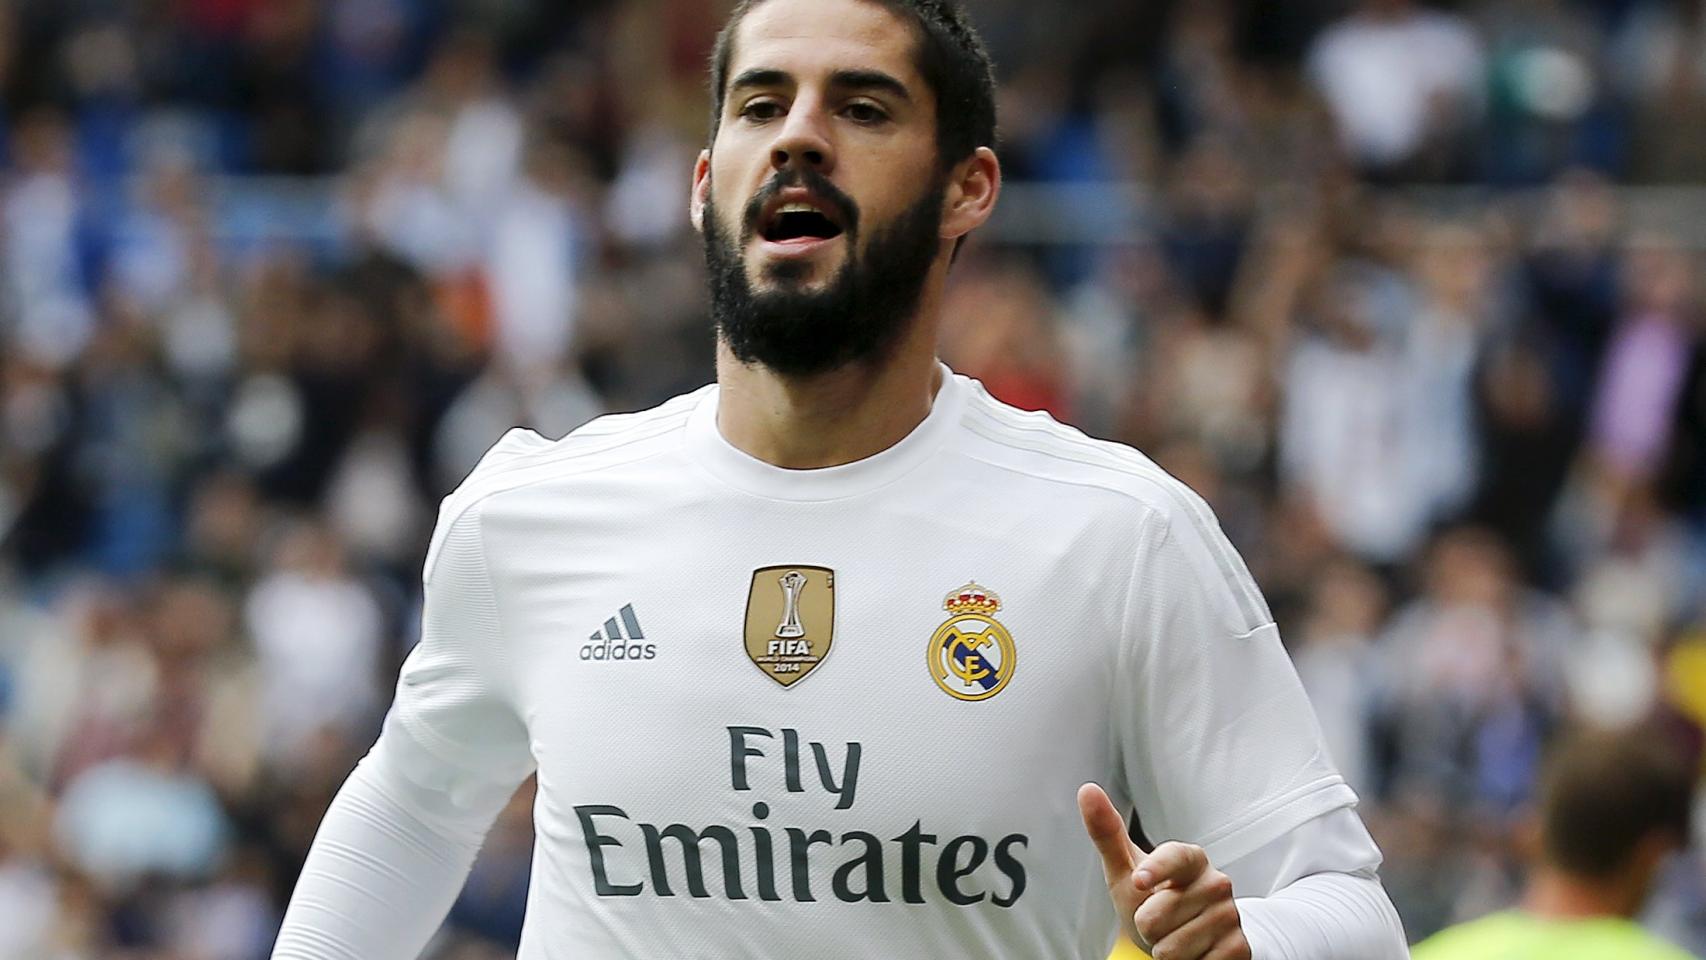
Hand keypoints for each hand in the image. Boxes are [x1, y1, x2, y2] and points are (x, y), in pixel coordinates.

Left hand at [1078, 783, 1250, 959]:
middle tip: (1156, 920)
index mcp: (1191, 858)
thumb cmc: (1151, 899)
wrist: (1184, 939)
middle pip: (1157, 916)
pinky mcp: (1239, 950)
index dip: (1156, 870)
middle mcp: (1217, 883)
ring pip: (1173, 948)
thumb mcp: (1125, 870)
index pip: (1175, 858)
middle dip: (1146, 926)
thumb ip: (1107, 833)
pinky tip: (1192, 952)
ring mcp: (1230, 917)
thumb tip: (1087, 790)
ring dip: (1164, 949)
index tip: (1139, 881)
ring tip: (1173, 936)